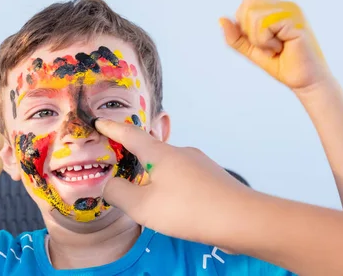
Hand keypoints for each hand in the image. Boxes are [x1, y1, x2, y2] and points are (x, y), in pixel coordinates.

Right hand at [96, 118, 250, 245]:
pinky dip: (171, 185)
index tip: (98, 121)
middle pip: (150, 149)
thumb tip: (108, 183)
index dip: (112, 128)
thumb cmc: (189, 210)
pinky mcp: (213, 179)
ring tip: (147, 195)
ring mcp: (199, 164)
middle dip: (133, 154)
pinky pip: (184, 177)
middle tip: (119, 164)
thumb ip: (118, 193)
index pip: (130, 134)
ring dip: (154, 174)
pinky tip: (174, 205)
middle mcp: (180, 152)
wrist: (244, 220)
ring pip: (168, 165)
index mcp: (159, 153)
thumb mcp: (143, 206)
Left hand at [220, 0, 330, 90]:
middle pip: (248, 4)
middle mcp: (285, 5)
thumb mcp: (251, 49)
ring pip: (254, 15)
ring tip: (276, 47)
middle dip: (250, 30)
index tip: (262, 40)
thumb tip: (221, 19)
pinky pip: (264, 25)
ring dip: (259, 38)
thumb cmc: (281, 63)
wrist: (303, 81)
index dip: (245, 24)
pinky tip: (282, 47)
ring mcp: (292, 11)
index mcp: (276, 8)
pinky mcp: (295, 22)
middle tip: (268, 44)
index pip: (247, 2)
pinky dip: (266, 42)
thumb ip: (235, 36)